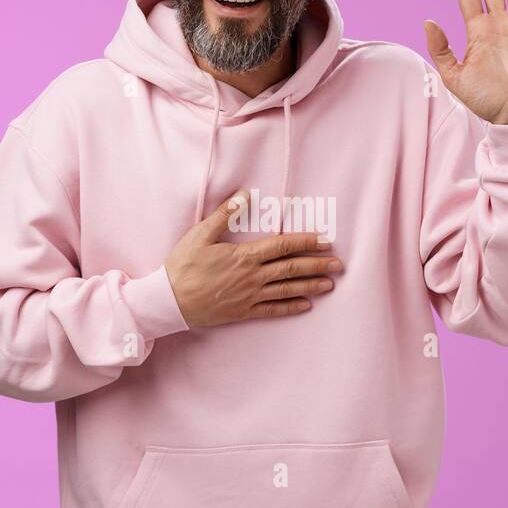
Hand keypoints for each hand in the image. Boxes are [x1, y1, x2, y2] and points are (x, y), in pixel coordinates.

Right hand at [165, 189, 342, 327]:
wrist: (168, 301)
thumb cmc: (182, 266)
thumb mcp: (199, 235)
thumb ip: (223, 215)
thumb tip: (244, 195)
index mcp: (244, 256)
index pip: (282, 246)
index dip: (305, 242)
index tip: (325, 240)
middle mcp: (252, 277)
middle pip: (291, 268)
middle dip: (317, 264)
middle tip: (339, 264)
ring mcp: (249, 296)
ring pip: (287, 289)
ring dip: (310, 286)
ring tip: (330, 284)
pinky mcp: (242, 312)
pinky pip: (272, 310)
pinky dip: (290, 307)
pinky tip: (306, 305)